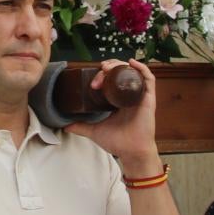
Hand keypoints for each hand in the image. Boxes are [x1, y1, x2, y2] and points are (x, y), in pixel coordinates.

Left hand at [65, 59, 157, 173]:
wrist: (131, 152)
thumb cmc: (118, 142)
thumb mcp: (95, 131)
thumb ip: (81, 127)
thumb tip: (65, 126)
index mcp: (119, 100)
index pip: (112, 80)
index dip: (102, 76)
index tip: (93, 82)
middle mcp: (130, 96)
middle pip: (121, 73)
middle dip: (109, 67)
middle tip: (100, 70)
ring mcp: (140, 96)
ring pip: (133, 72)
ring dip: (121, 65)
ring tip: (109, 66)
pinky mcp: (148, 98)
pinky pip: (148, 78)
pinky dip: (142, 68)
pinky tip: (131, 62)